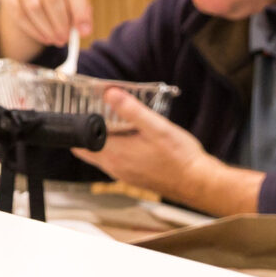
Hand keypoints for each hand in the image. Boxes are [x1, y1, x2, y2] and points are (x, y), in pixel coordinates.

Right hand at [0, 0, 92, 59]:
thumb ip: (81, 9)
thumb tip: (84, 30)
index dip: (79, 10)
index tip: (83, 31)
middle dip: (61, 22)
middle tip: (66, 38)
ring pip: (33, 6)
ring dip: (47, 28)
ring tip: (57, 39)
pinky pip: (18, 12)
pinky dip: (33, 29)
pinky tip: (44, 37)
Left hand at [73, 88, 262, 215]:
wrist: (199, 183)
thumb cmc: (181, 157)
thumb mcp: (157, 127)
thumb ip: (131, 110)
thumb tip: (109, 93)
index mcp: (114, 153)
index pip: (79, 140)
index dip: (76, 125)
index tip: (78, 111)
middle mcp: (113, 167)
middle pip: (85, 149)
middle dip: (86, 132)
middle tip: (95, 115)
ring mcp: (121, 174)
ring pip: (99, 156)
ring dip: (100, 141)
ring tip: (113, 125)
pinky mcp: (131, 178)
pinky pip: (113, 162)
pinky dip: (113, 151)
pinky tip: (129, 142)